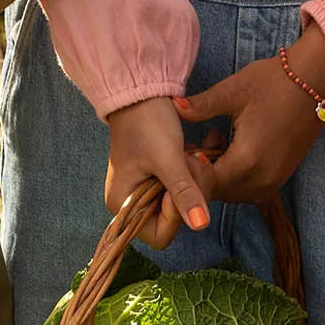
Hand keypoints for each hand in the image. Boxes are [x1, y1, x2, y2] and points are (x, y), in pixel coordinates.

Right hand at [106, 97, 214, 249]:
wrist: (141, 90)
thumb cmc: (147, 123)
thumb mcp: (168, 159)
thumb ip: (184, 193)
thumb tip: (201, 226)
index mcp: (123, 204)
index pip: (161, 234)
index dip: (176, 212)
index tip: (180, 179)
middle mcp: (131, 203)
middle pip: (174, 220)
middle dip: (190, 192)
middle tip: (191, 161)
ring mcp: (146, 190)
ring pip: (183, 203)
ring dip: (194, 180)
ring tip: (191, 154)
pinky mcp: (159, 177)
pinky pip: (183, 187)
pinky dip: (192, 173)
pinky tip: (193, 153)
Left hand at [173, 22, 324, 205]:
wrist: (315, 81)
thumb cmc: (273, 82)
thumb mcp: (232, 91)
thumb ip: (201, 106)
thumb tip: (171, 108)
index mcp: (248, 159)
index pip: (206, 184)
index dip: (189, 170)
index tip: (182, 150)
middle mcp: (263, 178)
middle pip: (218, 192)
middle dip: (202, 174)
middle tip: (194, 144)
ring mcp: (275, 181)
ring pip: (233, 194)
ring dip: (218, 176)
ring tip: (214, 141)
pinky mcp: (281, 177)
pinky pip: (249, 189)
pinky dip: (234, 177)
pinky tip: (231, 148)